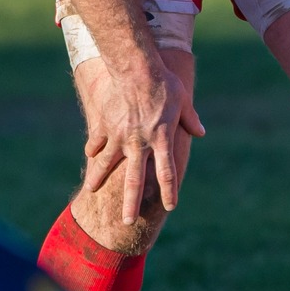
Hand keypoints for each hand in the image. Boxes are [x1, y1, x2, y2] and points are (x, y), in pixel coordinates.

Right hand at [82, 56, 205, 222]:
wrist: (135, 67)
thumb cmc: (163, 81)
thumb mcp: (182, 100)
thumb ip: (189, 119)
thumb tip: (200, 132)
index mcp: (162, 139)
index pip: (167, 173)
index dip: (169, 191)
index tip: (170, 206)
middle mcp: (140, 143)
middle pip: (135, 180)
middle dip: (131, 203)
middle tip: (127, 223)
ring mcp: (120, 136)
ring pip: (108, 164)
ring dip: (99, 178)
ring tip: (90, 191)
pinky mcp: (105, 125)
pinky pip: (97, 141)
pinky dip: (93, 149)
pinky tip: (89, 156)